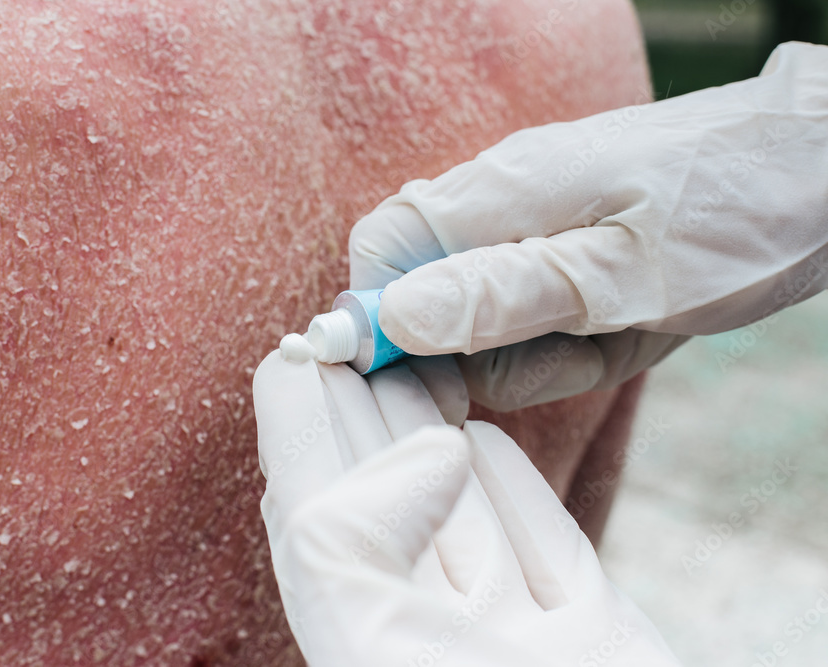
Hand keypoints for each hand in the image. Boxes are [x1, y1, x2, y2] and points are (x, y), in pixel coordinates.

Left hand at [253, 351, 680, 665]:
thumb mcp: (374, 645)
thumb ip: (351, 540)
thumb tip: (431, 447)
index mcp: (364, 635)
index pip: (311, 507)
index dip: (298, 424)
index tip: (302, 348)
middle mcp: (432, 637)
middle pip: (385, 499)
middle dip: (368, 411)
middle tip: (362, 333)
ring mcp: (512, 639)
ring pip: (461, 515)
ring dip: (436, 435)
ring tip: (420, 366)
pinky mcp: (590, 640)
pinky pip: (540, 548)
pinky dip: (511, 489)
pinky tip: (484, 442)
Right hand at [349, 41, 827, 409]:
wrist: (816, 168)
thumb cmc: (733, 216)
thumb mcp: (623, 279)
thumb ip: (503, 296)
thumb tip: (394, 317)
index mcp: (497, 193)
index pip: (380, 253)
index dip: (381, 322)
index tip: (434, 381)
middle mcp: (498, 197)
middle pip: (428, 295)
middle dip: (488, 353)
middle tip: (573, 351)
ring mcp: (529, 218)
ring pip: (482, 314)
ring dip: (539, 350)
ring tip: (616, 332)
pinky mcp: (559, 239)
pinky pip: (527, 307)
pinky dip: (567, 335)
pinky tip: (622, 323)